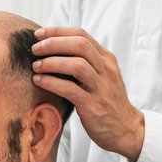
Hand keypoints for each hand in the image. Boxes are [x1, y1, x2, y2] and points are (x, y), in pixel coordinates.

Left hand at [31, 27, 144, 161]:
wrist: (126, 129)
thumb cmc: (107, 101)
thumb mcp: (102, 76)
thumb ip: (85, 62)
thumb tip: (53, 49)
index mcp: (106, 59)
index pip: (81, 35)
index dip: (57, 32)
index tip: (38, 34)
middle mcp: (106, 70)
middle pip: (79, 45)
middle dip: (53, 43)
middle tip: (35, 49)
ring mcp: (101, 88)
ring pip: (76, 65)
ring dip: (51, 62)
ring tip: (36, 66)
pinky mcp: (93, 106)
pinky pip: (70, 89)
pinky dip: (51, 82)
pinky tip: (39, 81)